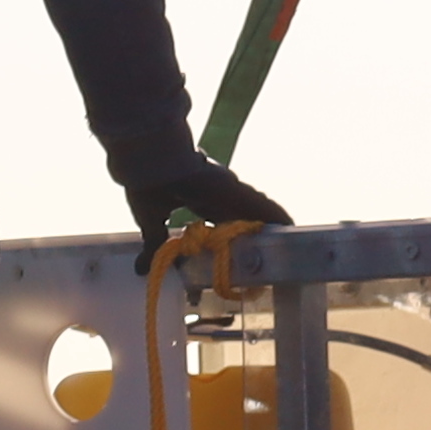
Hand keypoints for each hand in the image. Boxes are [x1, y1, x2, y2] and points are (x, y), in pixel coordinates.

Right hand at [122, 151, 288, 246]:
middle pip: (241, 215)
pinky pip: (261, 205)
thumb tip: (141, 268)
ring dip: (268, 222)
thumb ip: (154, 242)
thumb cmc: (146, 185)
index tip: (235, 247)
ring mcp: (227, 190)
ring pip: (255, 208)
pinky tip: (289, 225)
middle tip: (267, 246)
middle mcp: (216, 194)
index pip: (217, 219)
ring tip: (286, 233)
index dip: (227, 233)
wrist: (149, 161)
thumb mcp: (151, 221)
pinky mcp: (235, 189)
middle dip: (252, 229)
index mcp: (195, 199)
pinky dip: (274, 215)